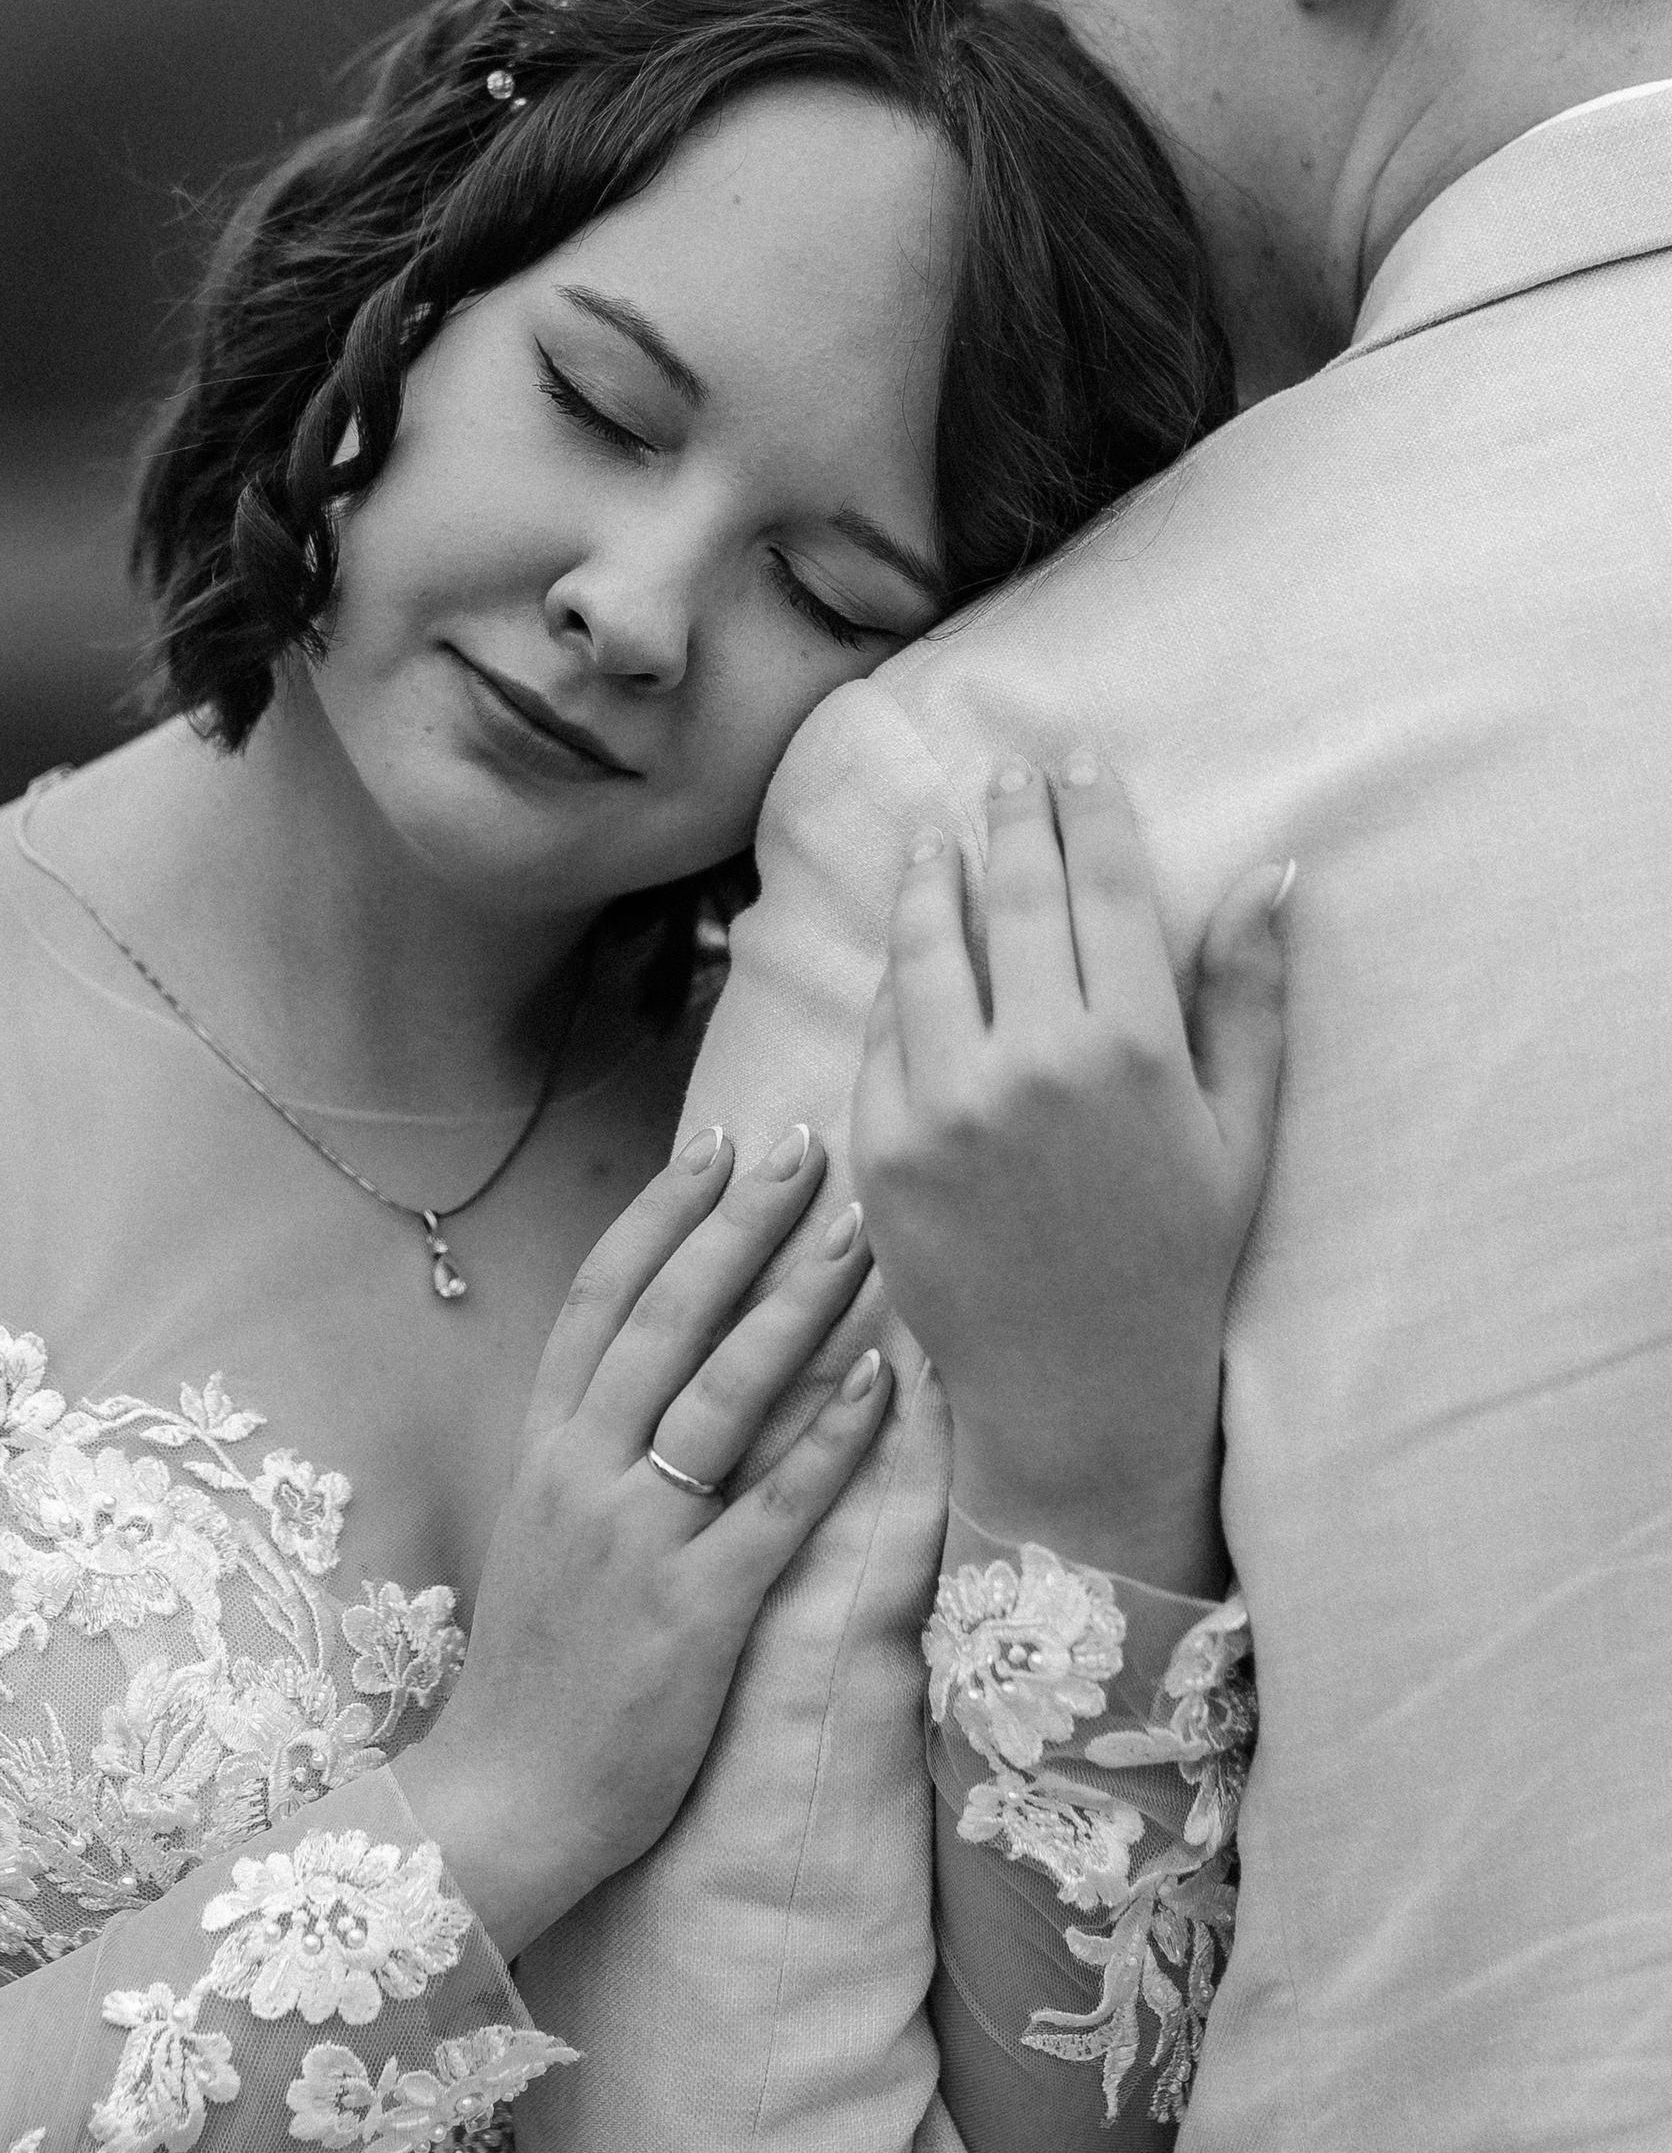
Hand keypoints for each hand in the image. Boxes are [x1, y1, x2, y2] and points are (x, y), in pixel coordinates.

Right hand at [398, 1120, 889, 1959]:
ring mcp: (636, 1539)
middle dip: (738, 1225)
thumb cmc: (537, 1666)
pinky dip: (826, 1437)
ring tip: (856, 1234)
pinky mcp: (694, 1611)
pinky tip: (877, 1376)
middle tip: (803, 1148)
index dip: (660, 1217)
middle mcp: (581, 1472)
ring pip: (720, 1392)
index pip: (600, 1300)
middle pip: (664, 1319)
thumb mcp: (541, 1531)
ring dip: (793, 1305)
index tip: (713, 1146)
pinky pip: (772, 1505)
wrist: (507, 1797)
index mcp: (542, 1446)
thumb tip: (657, 1371)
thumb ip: (589, 1448)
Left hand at [849, 752, 1288, 1594]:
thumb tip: (1272, 873)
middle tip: (1004, 774)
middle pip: (1015, 896)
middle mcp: (1032, 1061)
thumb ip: (1248, 999)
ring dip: (932, 879)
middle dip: (1010, 820)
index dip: (1090, 809)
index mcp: (1132, 1050)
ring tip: (936, 840)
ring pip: (926, 948)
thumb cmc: (1175, 1264)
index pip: (1104, 886)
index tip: (1075, 760)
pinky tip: (908, 951)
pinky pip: (881, 1032)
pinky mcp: (880, 1142)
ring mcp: (944, 1101)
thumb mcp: (1240, 1136)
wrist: (1077, 1392)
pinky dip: (897, 982)